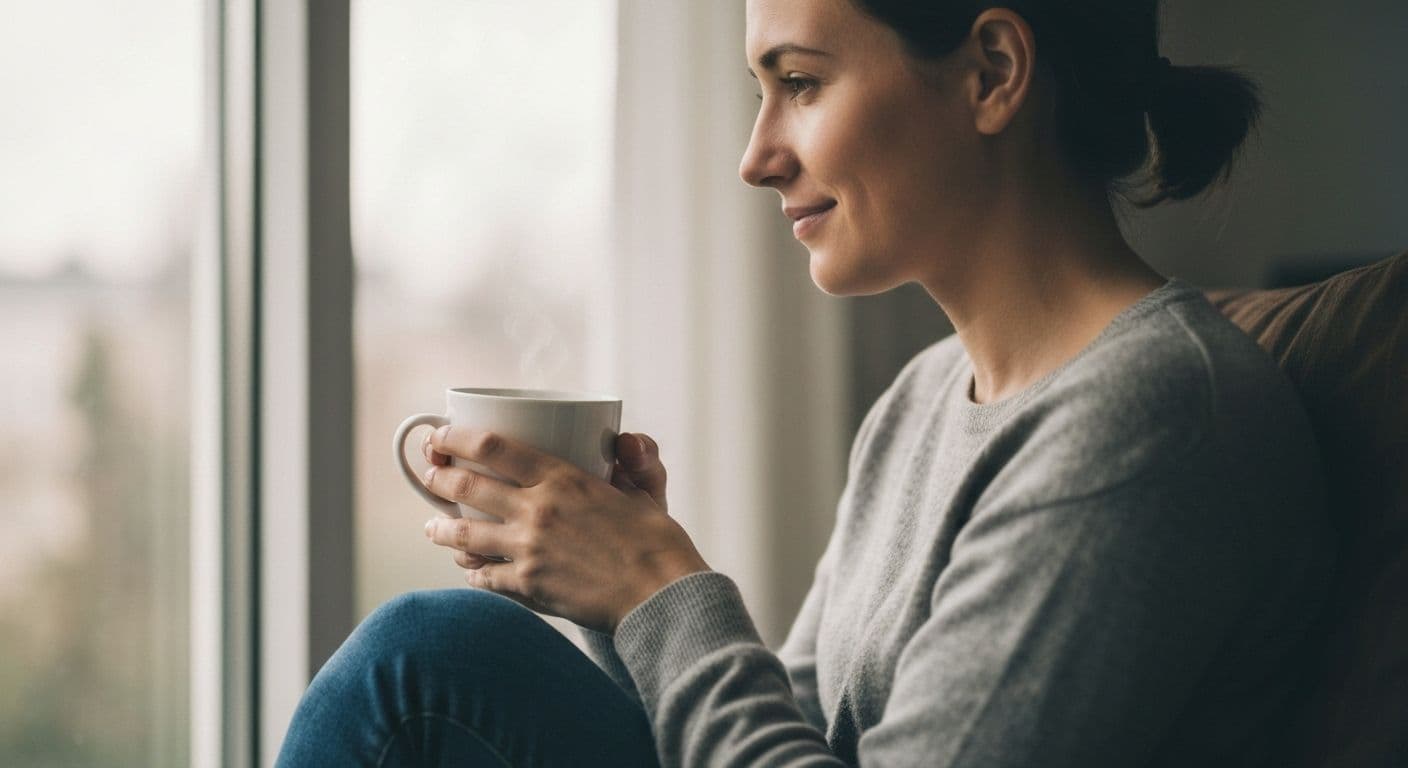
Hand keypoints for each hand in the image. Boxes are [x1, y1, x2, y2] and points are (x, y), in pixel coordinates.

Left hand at [419, 426, 708, 632]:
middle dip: (439, 477)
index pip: (492, 447)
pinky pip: (484, 577)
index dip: (457, 438)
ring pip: (464, 535)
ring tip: (433, 527)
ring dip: (441, 529)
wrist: (661, 598)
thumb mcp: (644, 491)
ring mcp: (528, 551)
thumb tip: (624, 440)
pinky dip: (473, 571)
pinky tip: (470, 568)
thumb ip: (629, 463)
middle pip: (467, 486)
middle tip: (429, 474)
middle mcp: (537, 510)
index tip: (441, 436)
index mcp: (562, 478)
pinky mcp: (528, 587)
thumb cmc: (657, 543)